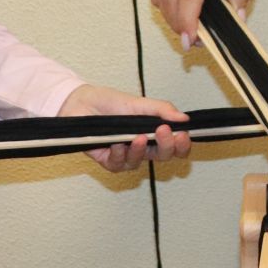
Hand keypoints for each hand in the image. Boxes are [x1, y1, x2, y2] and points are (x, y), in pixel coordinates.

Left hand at [58, 84, 191, 172]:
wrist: (82, 103)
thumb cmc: (111, 103)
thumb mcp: (139, 103)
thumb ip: (162, 110)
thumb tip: (185, 119)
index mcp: (153, 133)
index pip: (174, 146)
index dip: (182, 145)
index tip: (183, 134)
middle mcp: (142, 147)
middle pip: (163, 157)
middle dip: (167, 147)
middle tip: (164, 133)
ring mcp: (125, 155)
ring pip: (140, 163)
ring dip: (140, 151)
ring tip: (138, 137)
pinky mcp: (108, 161)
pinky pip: (119, 165)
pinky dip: (119, 154)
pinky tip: (117, 144)